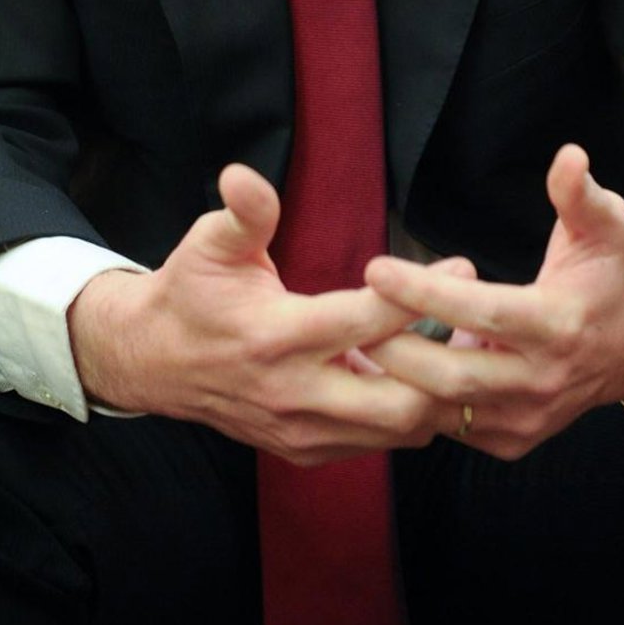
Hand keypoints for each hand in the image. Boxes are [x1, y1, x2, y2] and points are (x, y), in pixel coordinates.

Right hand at [67, 163, 443, 465]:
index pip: (369, 323)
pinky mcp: (303, 450)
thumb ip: (243, 213)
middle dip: (441, 362)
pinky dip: (403, 413)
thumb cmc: (191, 292)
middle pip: (398, 400)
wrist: (155, 361)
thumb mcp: (210, 242)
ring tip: (450, 345)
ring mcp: (300, 430)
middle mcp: (293, 393)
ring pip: (395, 430)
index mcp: (277, 336)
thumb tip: (243, 174)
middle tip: (469, 321)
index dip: (420, 296)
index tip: (463, 267)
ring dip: (429, 391)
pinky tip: (412, 373)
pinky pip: (374, 443)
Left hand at [361, 144, 623, 460]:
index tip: (375, 268)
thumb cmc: (609, 275)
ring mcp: (527, 419)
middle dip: (393, 348)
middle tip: (346, 316)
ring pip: (445, 410)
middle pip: (452, 376)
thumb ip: (580, 195)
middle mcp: (543, 381)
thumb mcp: (606, 226)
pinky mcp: (511, 439)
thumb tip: (569, 155)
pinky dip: (411, 402)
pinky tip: (378, 372)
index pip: (484, 314)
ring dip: (393, 380)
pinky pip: (450, 426)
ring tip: (347, 345)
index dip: (427, 294)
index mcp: (560, 326)